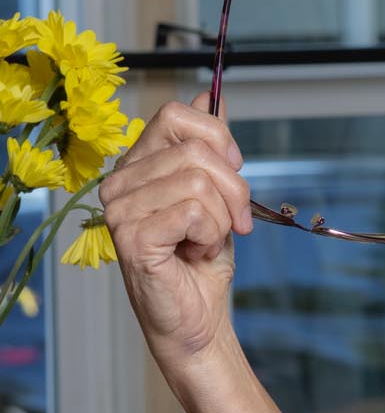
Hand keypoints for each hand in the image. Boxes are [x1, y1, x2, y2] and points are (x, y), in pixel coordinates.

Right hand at [100, 91, 252, 369]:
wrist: (198, 318)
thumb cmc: (203, 260)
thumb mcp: (217, 194)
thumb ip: (210, 145)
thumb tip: (211, 94)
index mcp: (138, 164)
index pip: (177, 114)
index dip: (219, 138)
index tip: (235, 172)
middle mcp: (120, 181)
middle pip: (196, 149)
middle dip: (234, 187)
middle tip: (236, 221)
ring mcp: (120, 209)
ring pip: (197, 181)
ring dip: (222, 217)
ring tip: (206, 240)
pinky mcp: (130, 236)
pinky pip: (193, 212)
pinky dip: (211, 234)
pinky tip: (195, 252)